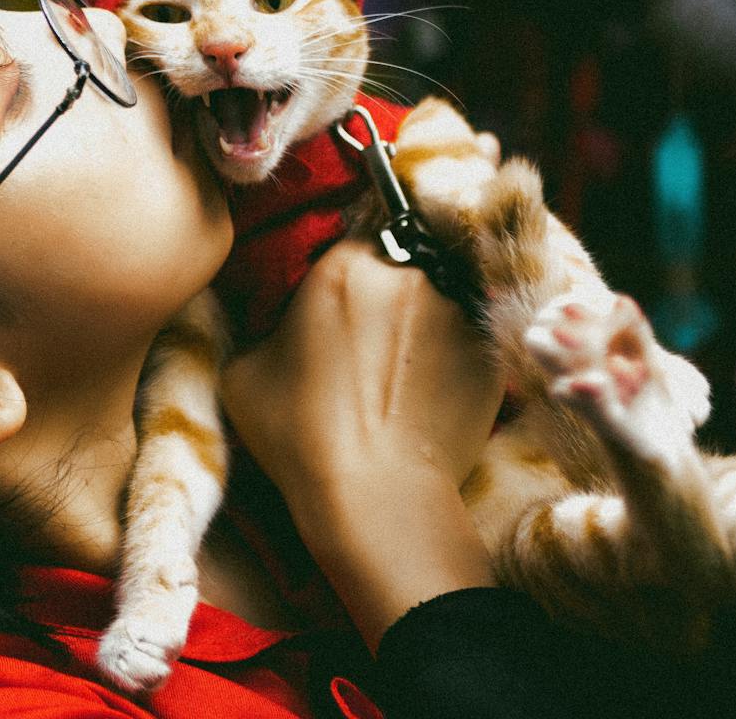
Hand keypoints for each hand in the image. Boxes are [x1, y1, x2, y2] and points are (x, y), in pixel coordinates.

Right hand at [221, 236, 501, 500]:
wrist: (376, 498)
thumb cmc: (301, 435)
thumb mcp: (244, 371)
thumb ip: (264, 325)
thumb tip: (280, 321)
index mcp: (345, 265)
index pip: (350, 237)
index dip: (344, 271)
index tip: (338, 301)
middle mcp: (411, 273)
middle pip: (400, 262)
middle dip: (385, 293)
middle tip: (366, 342)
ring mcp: (459, 312)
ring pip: (438, 299)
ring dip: (420, 323)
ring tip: (398, 374)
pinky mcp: (490, 353)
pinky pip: (466, 340)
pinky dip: (448, 358)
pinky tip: (425, 396)